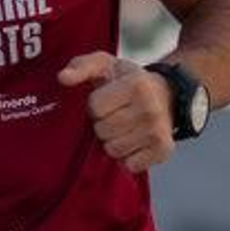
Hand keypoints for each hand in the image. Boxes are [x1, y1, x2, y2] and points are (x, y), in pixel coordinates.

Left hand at [58, 51, 174, 173]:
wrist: (167, 94)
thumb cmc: (129, 81)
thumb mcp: (105, 65)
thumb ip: (80, 67)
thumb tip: (63, 78)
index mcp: (135, 85)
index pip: (95, 108)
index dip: (94, 106)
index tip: (106, 100)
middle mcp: (150, 109)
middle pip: (103, 131)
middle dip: (102, 124)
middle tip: (114, 115)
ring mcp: (158, 132)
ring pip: (114, 150)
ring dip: (113, 142)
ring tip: (122, 128)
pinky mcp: (163, 150)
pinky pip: (129, 165)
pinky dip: (127, 157)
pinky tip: (133, 142)